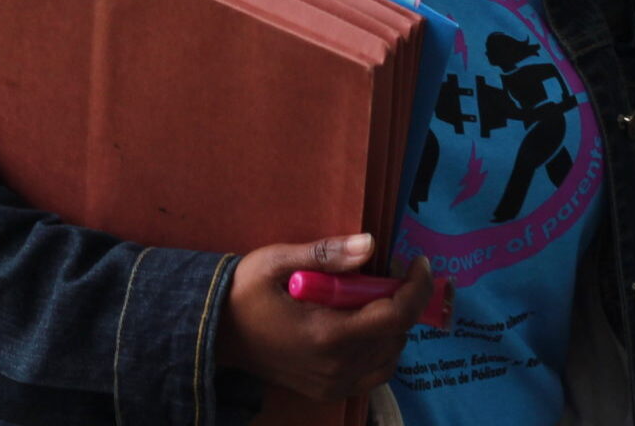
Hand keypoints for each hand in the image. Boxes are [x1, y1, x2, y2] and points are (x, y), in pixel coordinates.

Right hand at [218, 233, 431, 401]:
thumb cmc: (243, 293)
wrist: (215, 334)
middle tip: (388, 271)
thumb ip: (325, 254)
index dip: (415, 287)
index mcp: (327, 336)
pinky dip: (381, 348)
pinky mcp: (329, 391)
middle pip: (396, 334)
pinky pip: (374, 373)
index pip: (394, 316)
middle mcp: (336, 367)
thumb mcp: (276, 261)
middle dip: (401, 300)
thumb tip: (369, 243)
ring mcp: (333, 384)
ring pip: (390, 355)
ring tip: (374, 295)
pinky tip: (365, 324)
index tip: (418, 262)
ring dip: (392, 324)